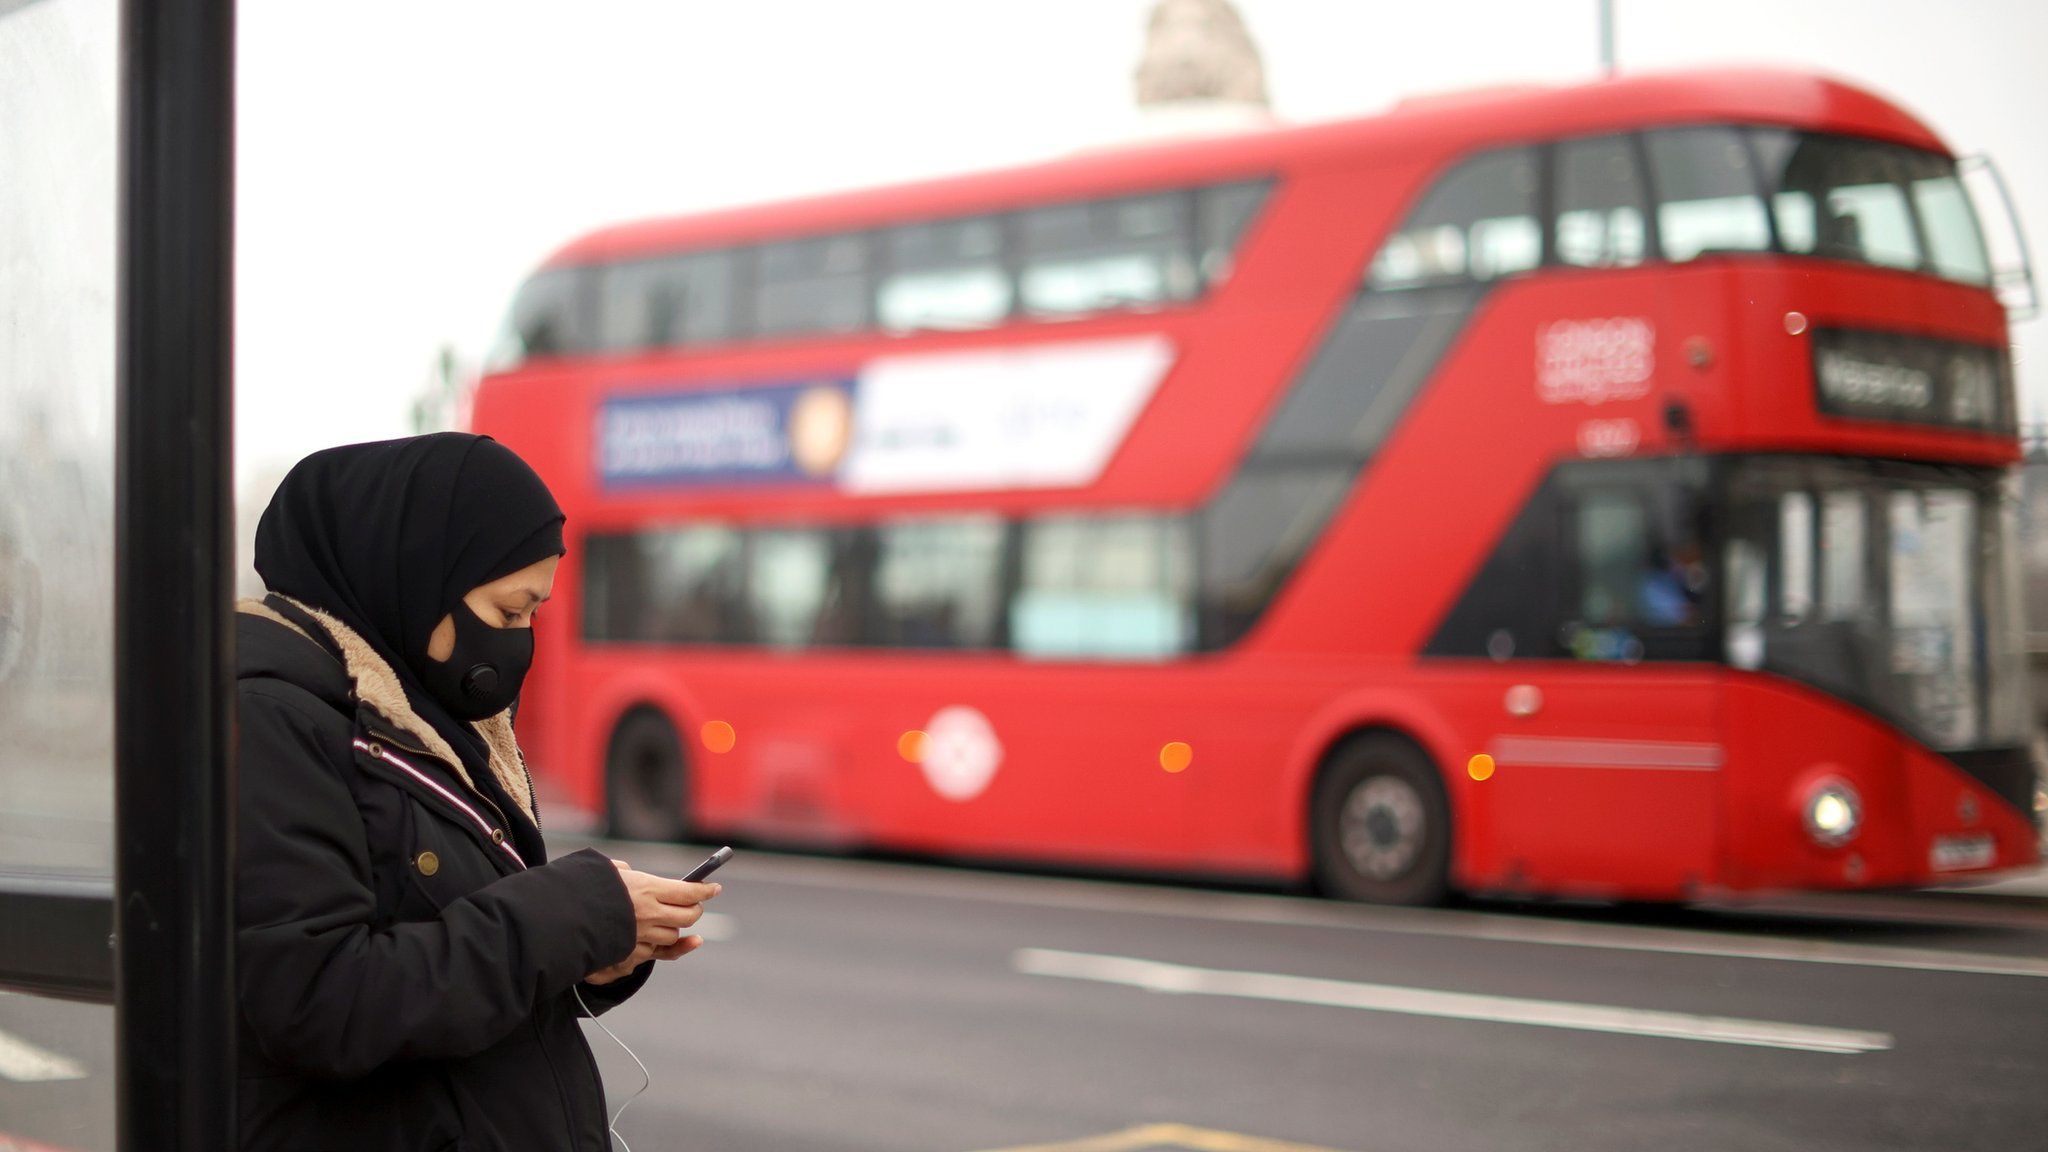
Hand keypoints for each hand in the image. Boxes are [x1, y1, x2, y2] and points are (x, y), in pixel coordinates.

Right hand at [585, 859, 718, 983]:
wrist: (560, 921)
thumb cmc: (583, 890)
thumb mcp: (606, 870)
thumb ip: (627, 873)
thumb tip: (634, 875)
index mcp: (646, 889)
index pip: (688, 891)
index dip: (705, 890)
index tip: (715, 888)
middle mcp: (649, 914)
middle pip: (688, 916)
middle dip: (695, 909)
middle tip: (695, 903)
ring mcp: (641, 936)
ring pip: (673, 934)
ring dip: (675, 927)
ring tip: (669, 918)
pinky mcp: (632, 953)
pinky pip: (660, 952)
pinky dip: (672, 946)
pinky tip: (687, 941)